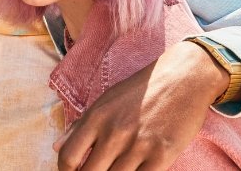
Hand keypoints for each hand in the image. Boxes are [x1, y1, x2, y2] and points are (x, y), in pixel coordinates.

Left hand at [54, 41, 229, 170]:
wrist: (184, 78)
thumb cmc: (141, 91)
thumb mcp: (105, 101)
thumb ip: (80, 126)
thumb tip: (56, 147)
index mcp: (96, 117)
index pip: (68, 156)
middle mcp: (114, 132)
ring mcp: (139, 145)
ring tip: (116, 169)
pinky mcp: (162, 155)